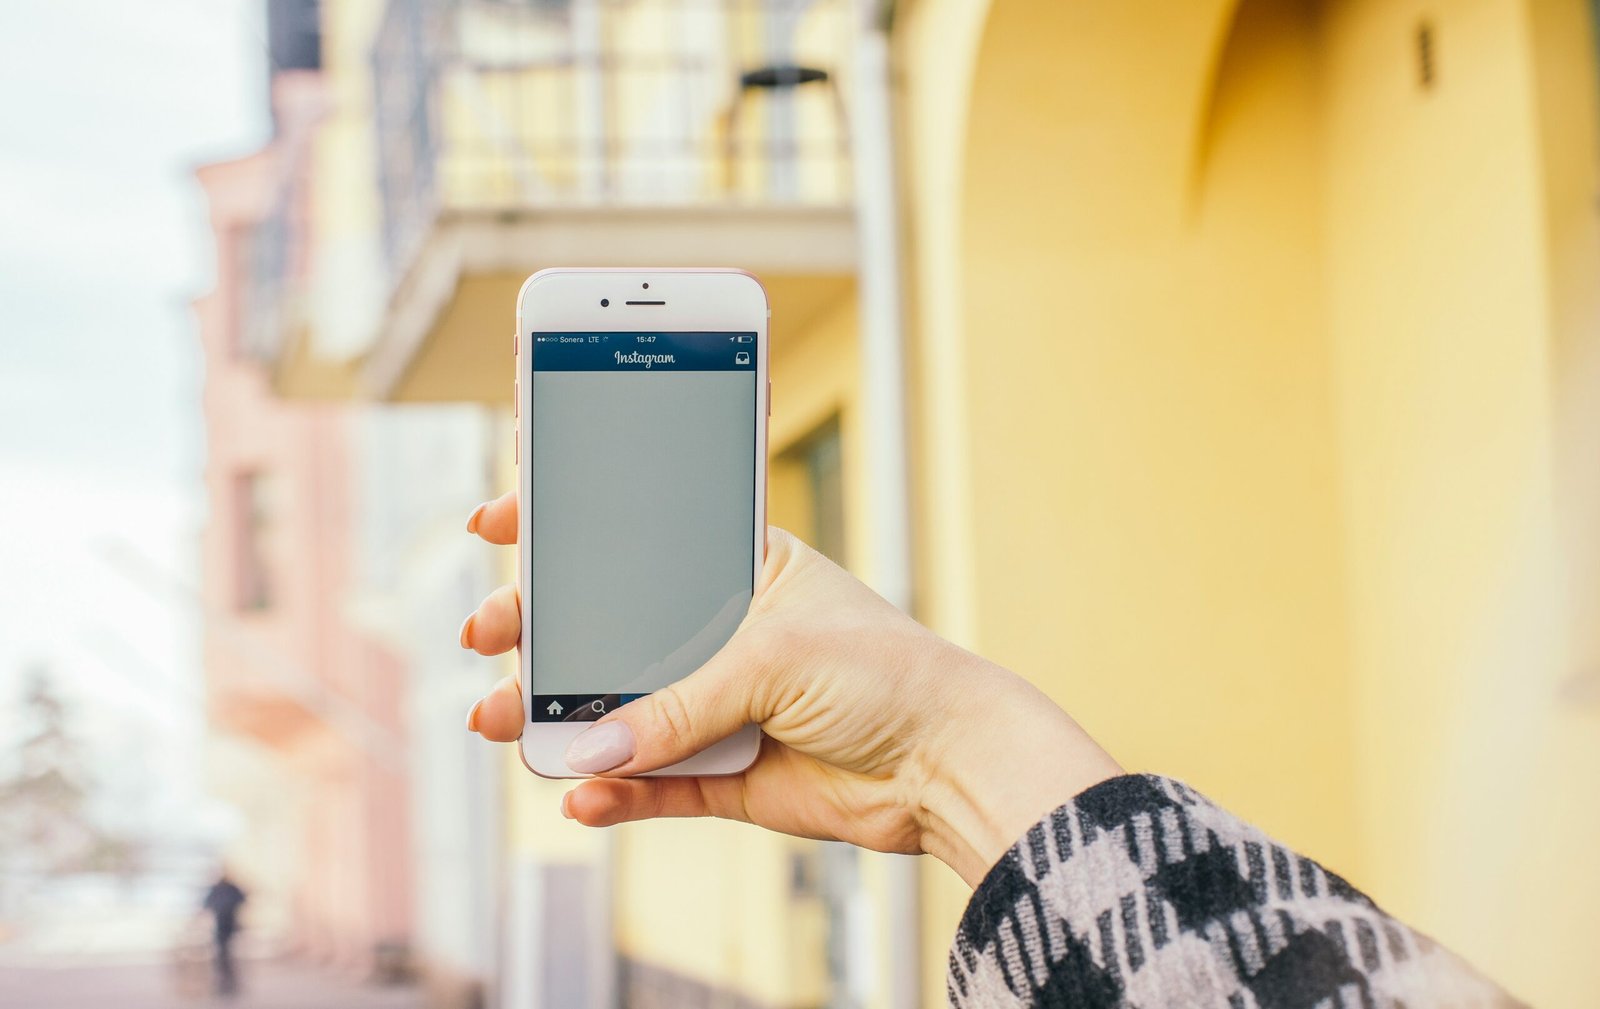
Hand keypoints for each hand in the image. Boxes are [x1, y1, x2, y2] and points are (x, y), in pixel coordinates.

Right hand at [460, 491, 1121, 886]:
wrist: (945, 763)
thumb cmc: (886, 672)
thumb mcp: (774, 659)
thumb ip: (678, 704)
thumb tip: (593, 748)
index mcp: (738, 568)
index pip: (638, 537)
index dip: (569, 524)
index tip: (503, 517)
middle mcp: (721, 633)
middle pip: (609, 627)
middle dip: (540, 628)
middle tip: (490, 632)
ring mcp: (720, 705)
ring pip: (618, 711)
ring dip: (559, 716)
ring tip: (505, 722)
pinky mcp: (726, 775)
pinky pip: (651, 783)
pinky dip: (613, 791)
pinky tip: (579, 792)